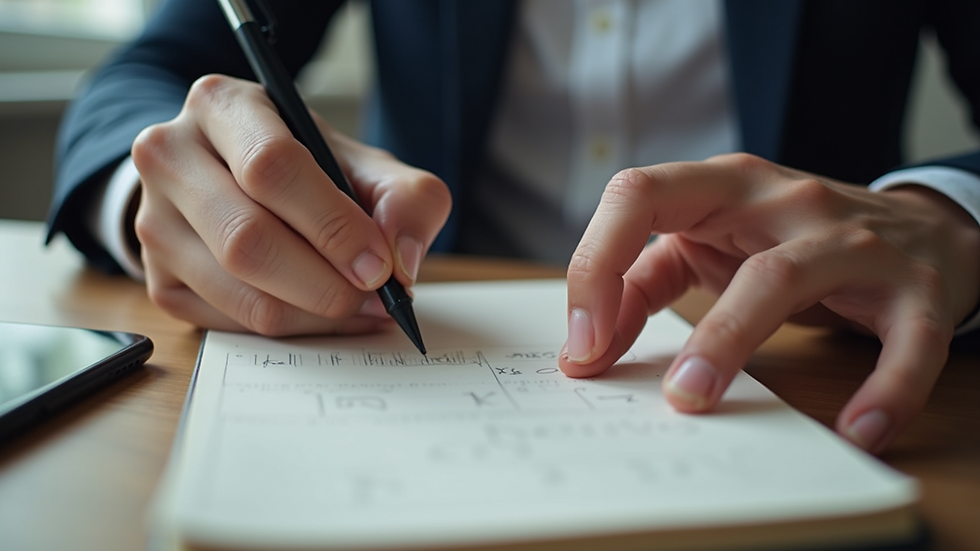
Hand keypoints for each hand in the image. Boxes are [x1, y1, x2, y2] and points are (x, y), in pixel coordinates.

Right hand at [130, 75, 450, 334]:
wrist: (243, 183)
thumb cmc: (312, 172)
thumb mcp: (367, 165)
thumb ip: (407, 199)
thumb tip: (402, 260)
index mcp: (221, 106)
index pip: (271, 168)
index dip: (332, 225)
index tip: (379, 265)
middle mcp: (170, 157)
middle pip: (247, 239)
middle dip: (325, 282)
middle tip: (374, 297)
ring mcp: (152, 221)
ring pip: (238, 290)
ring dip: (313, 313)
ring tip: (359, 308)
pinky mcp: (158, 280)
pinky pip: (229, 323)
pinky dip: (290, 329)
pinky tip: (323, 315)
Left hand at [559, 153, 979, 452]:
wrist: (922, 228)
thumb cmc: (792, 240)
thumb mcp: (712, 244)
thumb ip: (645, 283)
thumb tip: (587, 343)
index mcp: (723, 187)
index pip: (637, 195)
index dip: (594, 264)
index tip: (579, 340)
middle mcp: (785, 201)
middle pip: (704, 232)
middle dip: (639, 302)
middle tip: (602, 369)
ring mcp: (854, 240)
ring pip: (784, 281)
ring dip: (730, 343)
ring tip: (693, 399)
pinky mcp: (916, 288)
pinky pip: (904, 341)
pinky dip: (885, 388)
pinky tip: (856, 429)